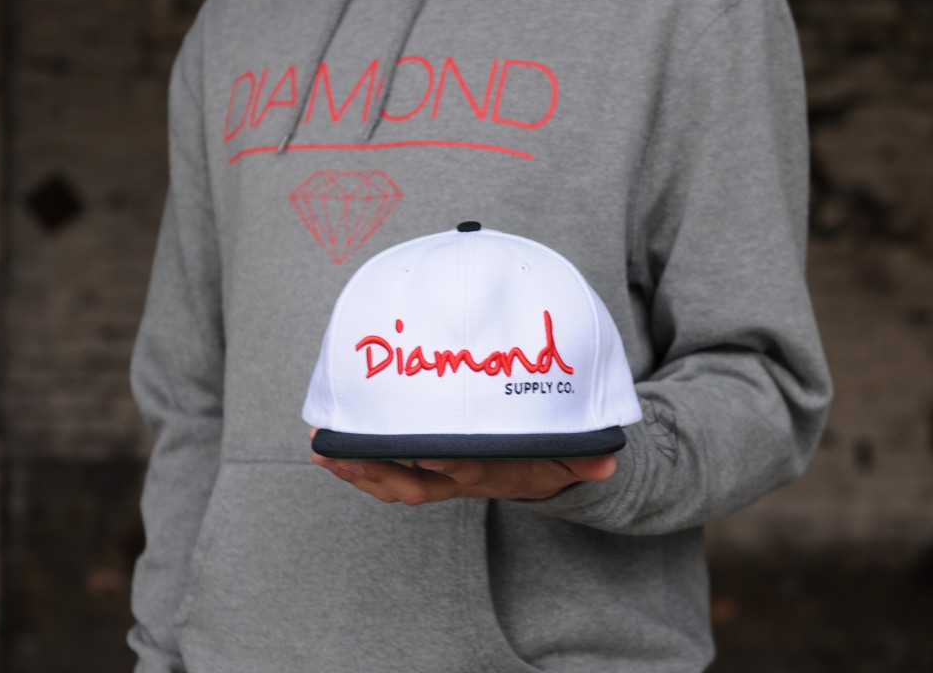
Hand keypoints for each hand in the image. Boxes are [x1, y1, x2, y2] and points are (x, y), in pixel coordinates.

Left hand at [308, 427, 616, 504]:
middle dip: (374, 468)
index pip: (464, 468)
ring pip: (393, 481)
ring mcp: (440, 477)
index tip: (417, 448)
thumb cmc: (550, 458)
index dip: (442, 462)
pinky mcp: (427, 468)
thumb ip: (585, 458)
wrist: (540, 475)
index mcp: (490, 471)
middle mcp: (459, 479)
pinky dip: (359, 465)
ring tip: (324, 449)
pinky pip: (388, 474)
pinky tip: (334, 450)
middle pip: (412, 482)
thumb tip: (608, 460)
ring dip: (357, 468)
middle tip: (338, 450)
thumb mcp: (572, 458)